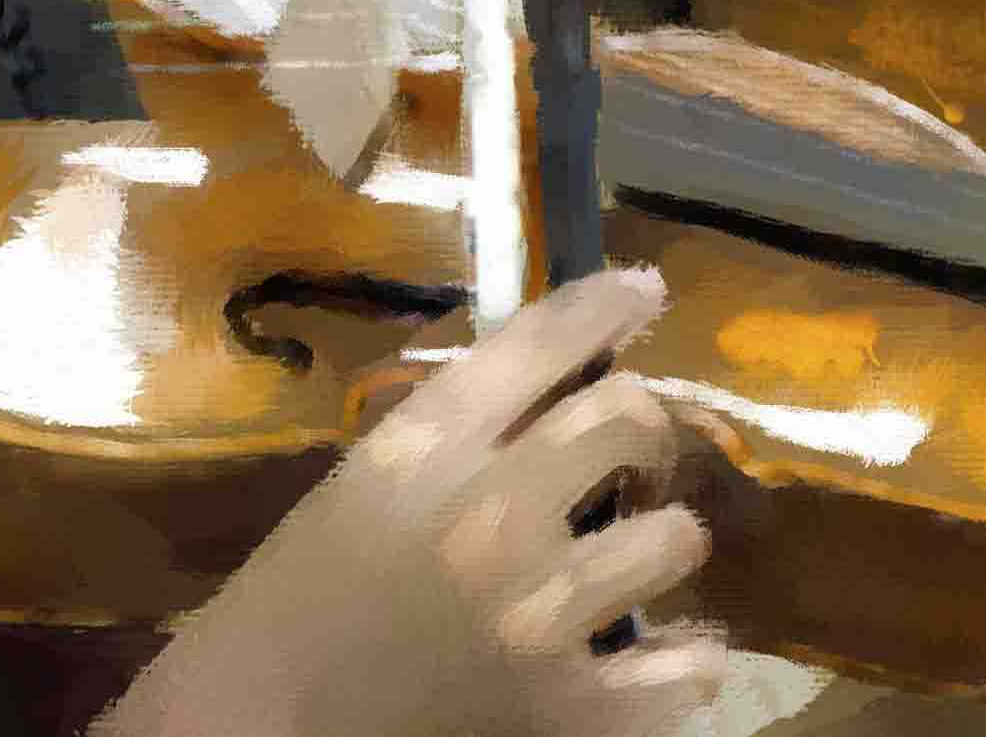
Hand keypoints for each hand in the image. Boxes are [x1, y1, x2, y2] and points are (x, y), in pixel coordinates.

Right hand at [122, 267, 725, 736]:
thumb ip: (455, 436)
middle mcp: (491, 516)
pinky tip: (664, 656)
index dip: (607, 304)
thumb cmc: (296, 610)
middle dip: (645, 436)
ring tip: (636, 567)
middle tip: (633, 467)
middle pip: (628, 419)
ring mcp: (539, 615)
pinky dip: (687, 661)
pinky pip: (689, 664)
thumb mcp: (361, 489)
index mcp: (422, 451)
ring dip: (662, 546)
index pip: (541, 341)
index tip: (643, 290)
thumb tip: (562, 379)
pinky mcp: (571, 710)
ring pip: (676, 536)